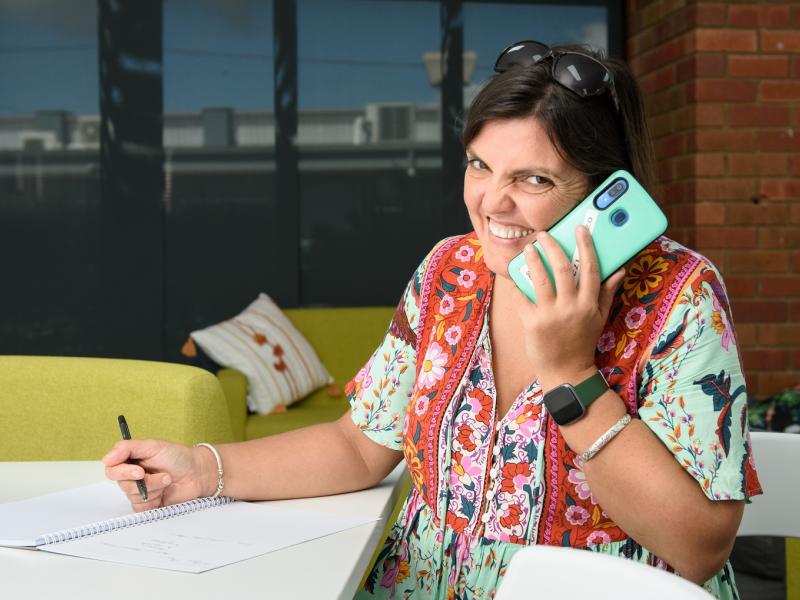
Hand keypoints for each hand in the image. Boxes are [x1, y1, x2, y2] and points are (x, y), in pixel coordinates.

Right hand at [102, 440, 212, 511]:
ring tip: (167, 479)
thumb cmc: (178, 457)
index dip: (121, 471)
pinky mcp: (148, 505)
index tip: (139, 471)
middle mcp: (132, 477)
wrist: (198, 472)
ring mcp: (140, 492)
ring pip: (133, 496)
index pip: (112, 469)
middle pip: (122, 484)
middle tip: (160, 475)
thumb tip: (106, 458)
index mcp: (131, 461)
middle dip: (143, 481)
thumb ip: (128, 448)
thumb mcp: (153, 446)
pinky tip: (165, 491)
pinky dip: (154, 499)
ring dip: (153, 487)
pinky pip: (141, 508)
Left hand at [512, 226, 624, 389]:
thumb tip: (619, 269)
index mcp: (589, 304)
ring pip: (540, 279)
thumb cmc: (583, 342)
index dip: (585, 246)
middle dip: (552, 247)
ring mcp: (550, 315)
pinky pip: (522, 298)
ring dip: (533, 260)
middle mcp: (571, 307)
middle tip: (544, 234)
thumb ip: (606, 292)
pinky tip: (514, 274)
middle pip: (562, 268)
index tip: (579, 229)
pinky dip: (517, 284)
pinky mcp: (532, 323)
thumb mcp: (599, 318)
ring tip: (529, 247)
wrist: (566, 372)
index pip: (590, 268)